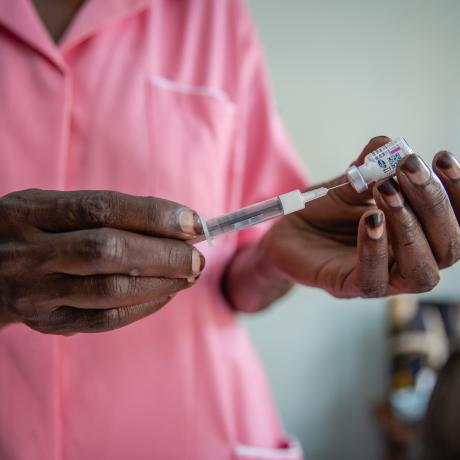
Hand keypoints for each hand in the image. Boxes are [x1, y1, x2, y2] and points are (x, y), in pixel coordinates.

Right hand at [0, 189, 204, 333]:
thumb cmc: (27, 232)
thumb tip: (175, 225)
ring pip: (109, 291)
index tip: (192, 222)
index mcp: (31, 212)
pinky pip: (103, 320)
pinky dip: (142, 307)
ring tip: (190, 275)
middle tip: (197, 257)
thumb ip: (105, 213)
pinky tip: (166, 295)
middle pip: (108, 251)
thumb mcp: (49, 207)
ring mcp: (36, 292)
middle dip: (163, 255)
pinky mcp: (47, 322)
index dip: (152, 215)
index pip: (101, 209)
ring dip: (160, 283)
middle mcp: (29, 252)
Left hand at [261, 137, 459, 297]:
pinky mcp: (349, 286)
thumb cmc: (325, 210)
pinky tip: (368, 219)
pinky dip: (374, 248)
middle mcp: (408, 260)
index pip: (456, 221)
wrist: (287, 233)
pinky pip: (373, 279)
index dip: (456, 192)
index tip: (442, 158)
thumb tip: (388, 146)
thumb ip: (370, 165)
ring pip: (420, 271)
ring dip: (408, 228)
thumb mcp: (349, 182)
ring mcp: (382, 278)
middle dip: (433, 204)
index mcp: (419, 234)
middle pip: (447, 247)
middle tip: (408, 168)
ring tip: (386, 191)